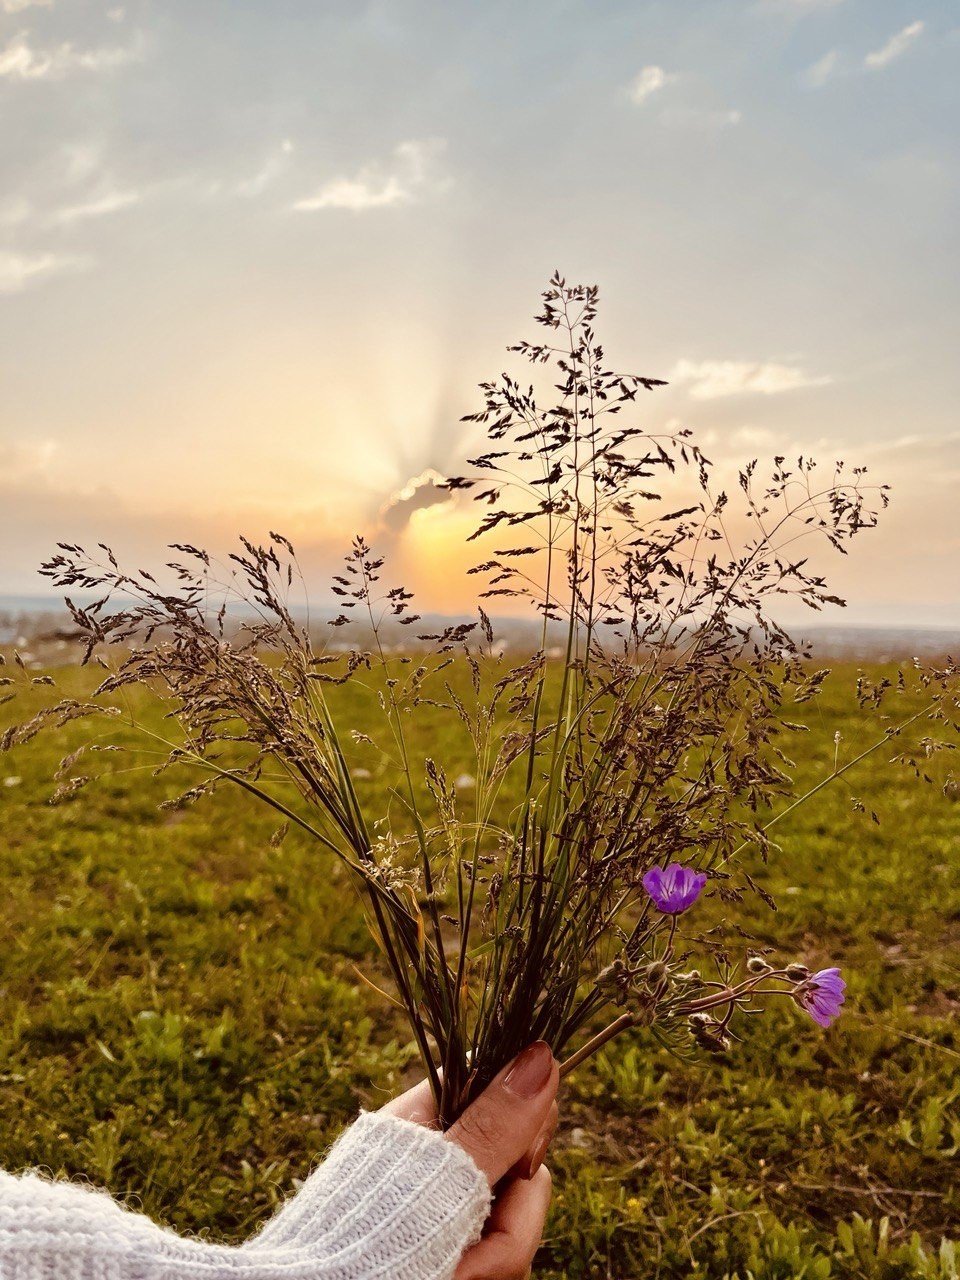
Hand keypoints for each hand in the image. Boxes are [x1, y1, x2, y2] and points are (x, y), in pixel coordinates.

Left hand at [385, 1042, 559, 1278]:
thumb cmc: (363, 1243)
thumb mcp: (437, 1181)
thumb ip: (494, 1125)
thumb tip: (543, 1053)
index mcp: (429, 1118)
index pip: (502, 1090)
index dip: (526, 1124)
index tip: (520, 1162)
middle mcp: (446, 1157)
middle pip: (522, 1163)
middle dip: (511, 1218)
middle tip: (475, 1253)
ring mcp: (453, 1205)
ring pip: (516, 1215)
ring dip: (494, 1258)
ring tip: (451, 1277)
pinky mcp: (459, 1247)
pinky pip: (500, 1251)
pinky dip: (484, 1272)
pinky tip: (451, 1279)